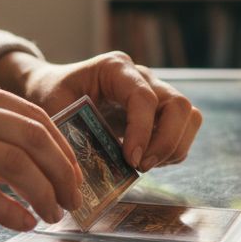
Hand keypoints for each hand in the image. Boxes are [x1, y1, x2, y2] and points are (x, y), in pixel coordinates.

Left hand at [0, 51, 202, 171]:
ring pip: (189, 116)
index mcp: (115, 69)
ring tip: (144, 166)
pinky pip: (182, 131)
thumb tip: (85, 173)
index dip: (142, 130)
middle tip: (141, 166)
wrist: (54, 88)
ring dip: (173, 147)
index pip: (144, 97)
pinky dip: (171, 151)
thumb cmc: (51, 95)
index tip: (131, 159)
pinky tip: (145, 161)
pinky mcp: (160, 111)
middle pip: (178, 105)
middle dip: (166, 141)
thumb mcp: (52, 108)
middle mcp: (141, 76)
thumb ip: (68, 133)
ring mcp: (155, 92)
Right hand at [0, 72, 82, 229]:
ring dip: (43, 194)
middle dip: (62, 173)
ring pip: (14, 164)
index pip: (32, 115)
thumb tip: (17, 160)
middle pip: (32, 137)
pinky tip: (22, 223)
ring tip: (51, 215)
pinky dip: (11, 212)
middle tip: (72, 199)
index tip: (72, 173)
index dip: (61, 148)